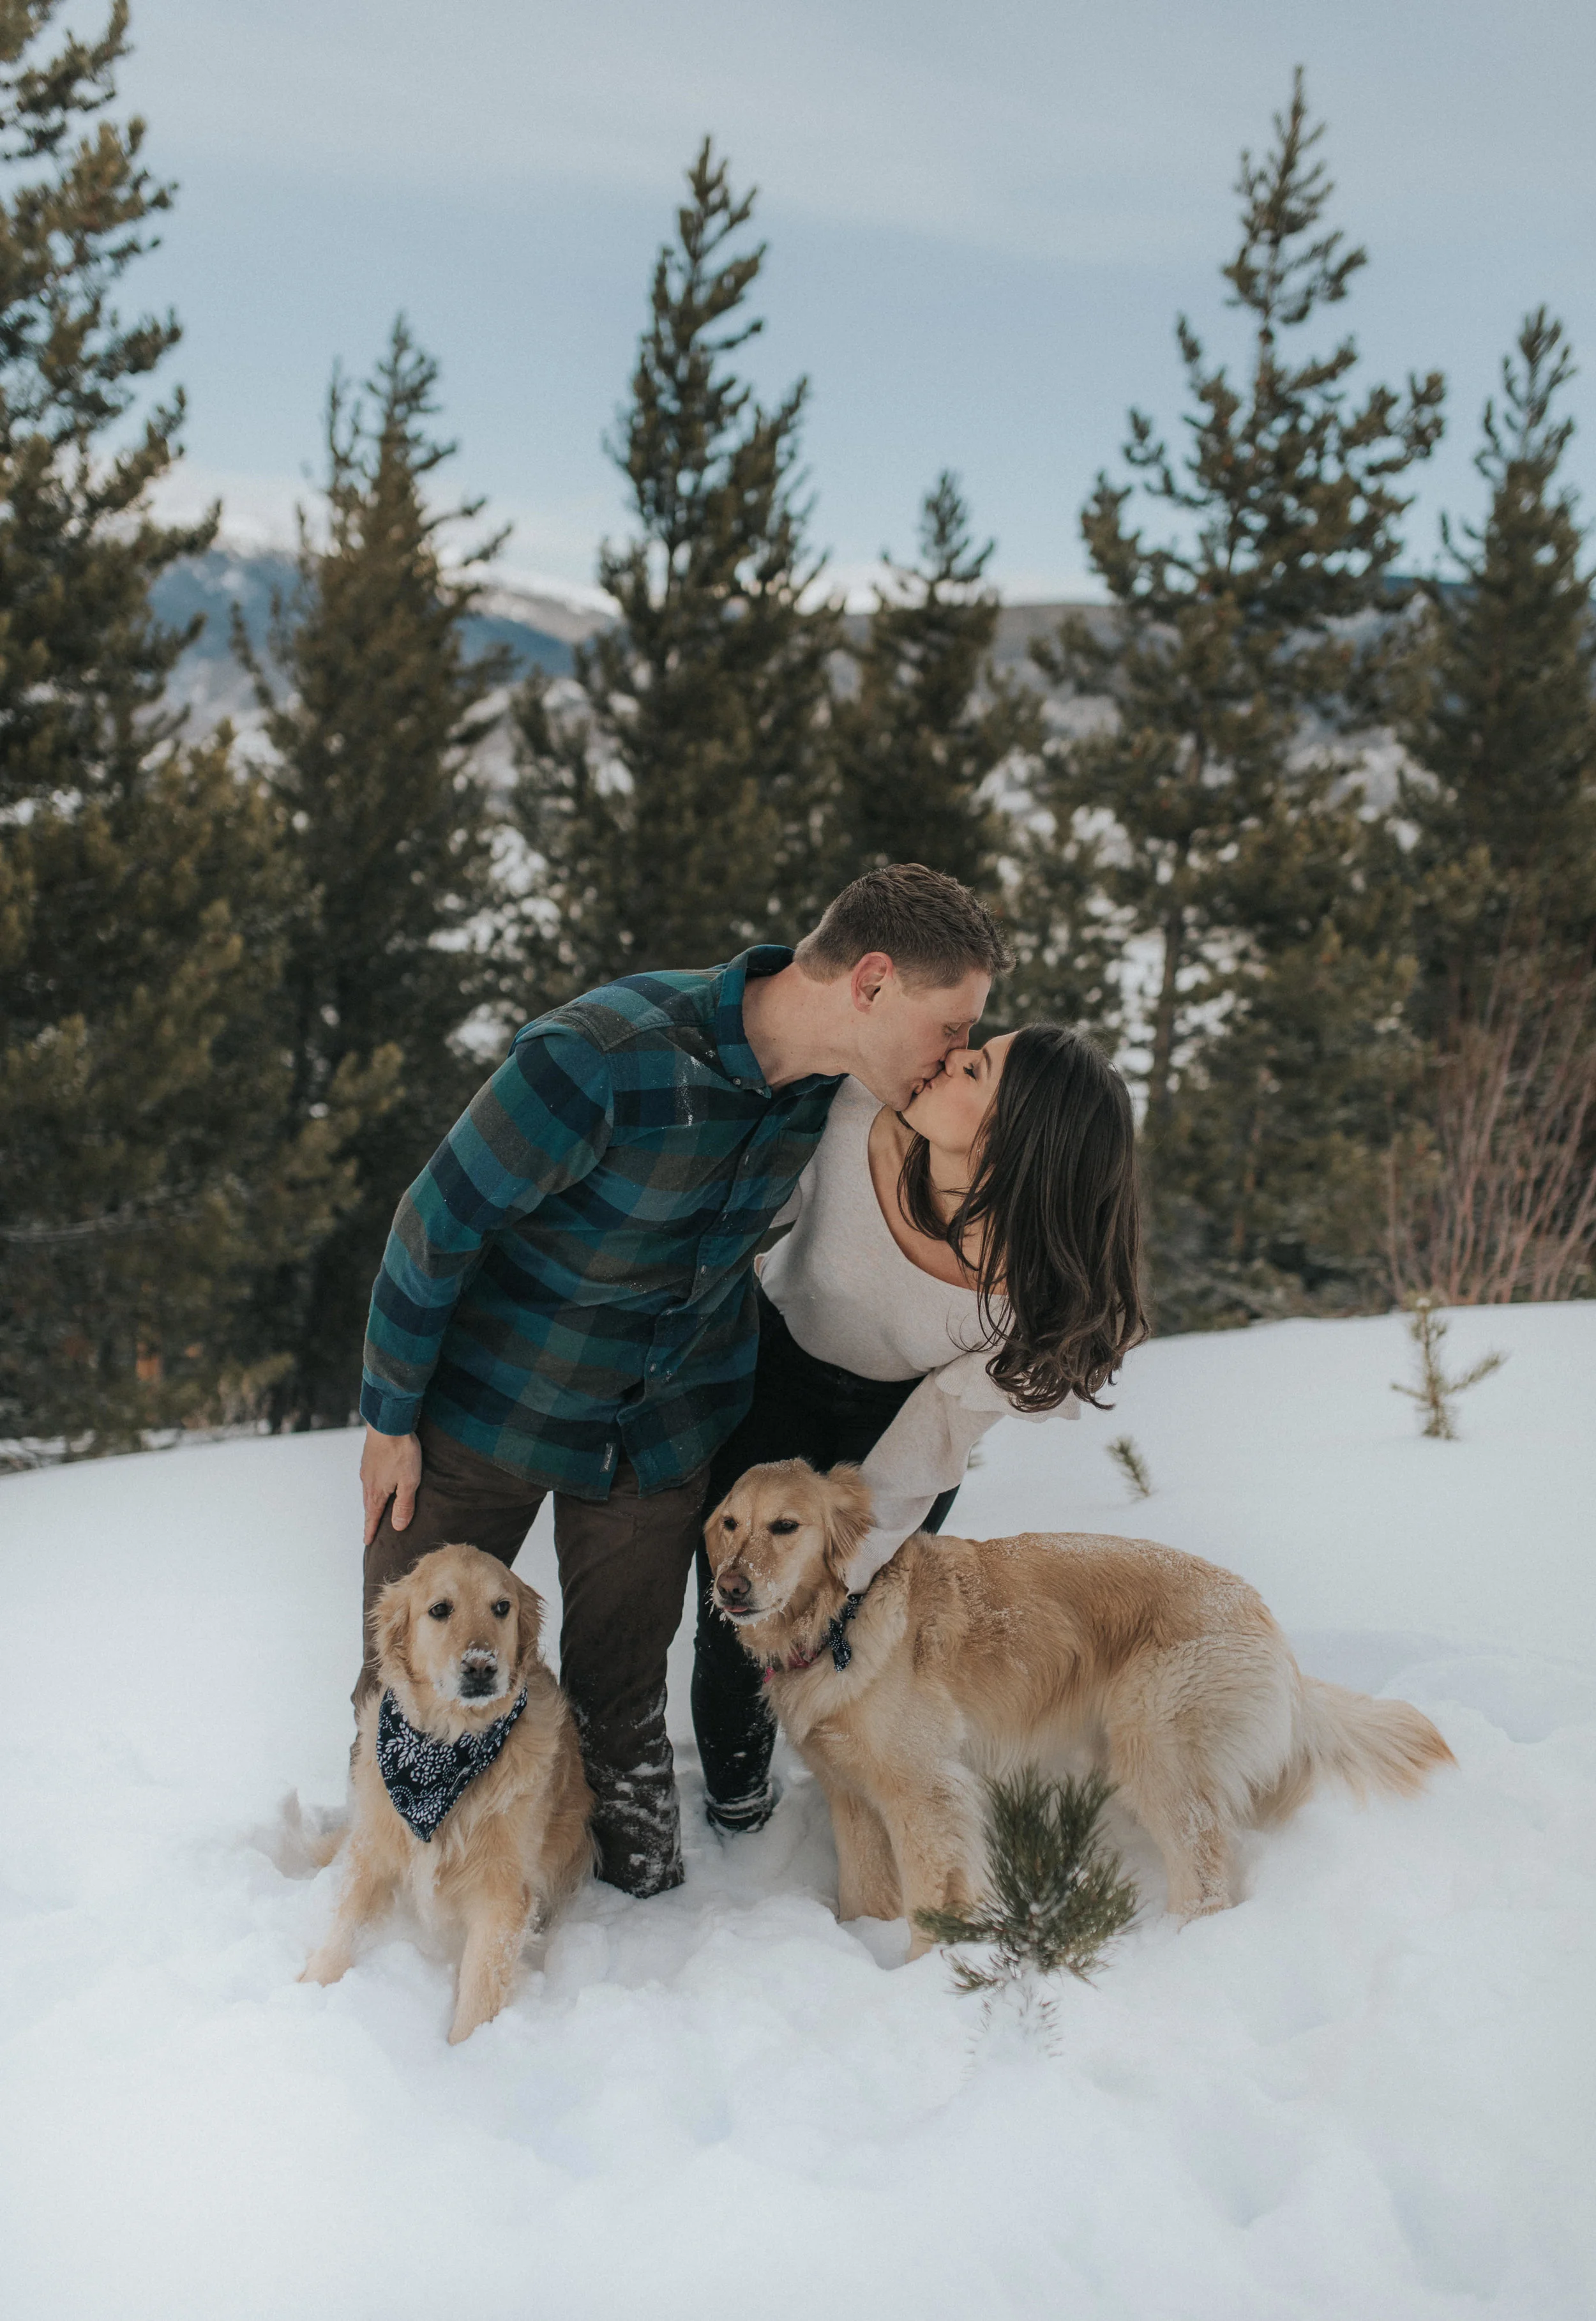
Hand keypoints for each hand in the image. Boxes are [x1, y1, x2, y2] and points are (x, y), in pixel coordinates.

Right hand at [361, 1424, 421, 1545]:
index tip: (367, 1542)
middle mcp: (368, 1482)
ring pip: (368, 1491)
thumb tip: (398, 1527)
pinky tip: (377, 1484)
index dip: (371, 1530)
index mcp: (377, 1492)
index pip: (373, 1517)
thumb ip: (404, 1505)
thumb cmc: (401, 1452)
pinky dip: (373, 1487)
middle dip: (370, 1518)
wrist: (388, 1423)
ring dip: (371, 1502)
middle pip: (369, 1505)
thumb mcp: (409, 1482)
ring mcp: (367, 1469)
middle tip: (370, 1529)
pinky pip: (370, 1478)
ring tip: (375, 1509)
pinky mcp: (369, 1457)